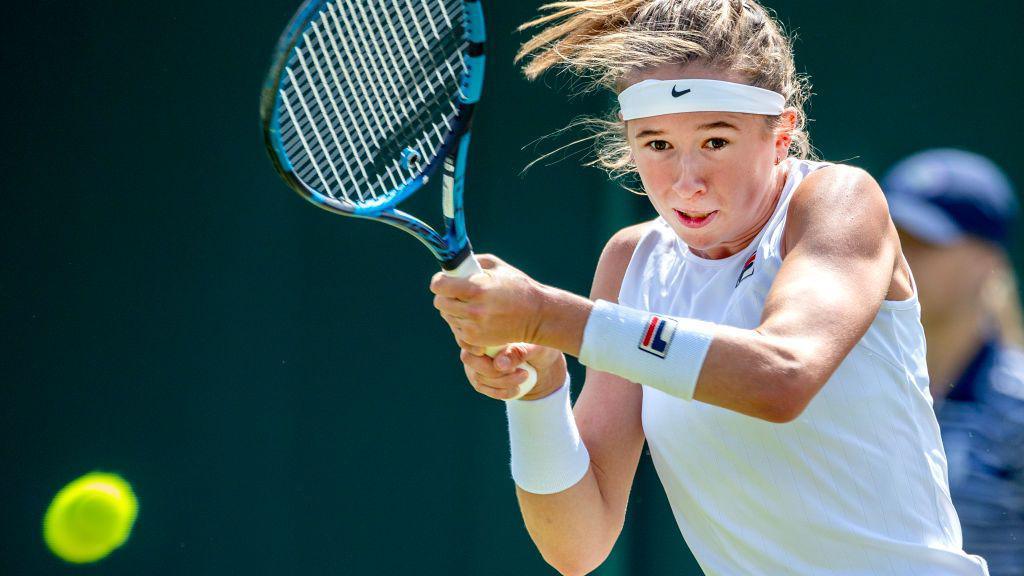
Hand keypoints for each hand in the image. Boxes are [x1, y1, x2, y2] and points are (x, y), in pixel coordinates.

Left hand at [430, 254, 545, 346]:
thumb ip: (472, 262)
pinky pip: (457, 330)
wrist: (537, 316)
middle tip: (456, 293)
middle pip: (440, 303)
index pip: (439, 286)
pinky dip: (461, 324)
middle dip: (445, 296)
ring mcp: (474, 327)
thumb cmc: (518, 287)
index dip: (440, 281)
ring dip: (453, 310)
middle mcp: (473, 310)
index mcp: (476, 289)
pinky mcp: (477, 340)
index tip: (445, 280)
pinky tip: (473, 318)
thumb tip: (453, 265)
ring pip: (447, 317)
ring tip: (468, 305)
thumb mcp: (497, 266)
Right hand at [460, 342, 566, 400]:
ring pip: (478, 377)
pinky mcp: (480, 380)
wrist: (541, 365)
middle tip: (517, 370)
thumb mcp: (535, 348)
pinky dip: (501, 392)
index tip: (486, 352)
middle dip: (492, 370)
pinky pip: (484, 389)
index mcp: (487, 329)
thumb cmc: (538, 347)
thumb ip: (518, 353)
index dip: (472, 345)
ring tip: (524, 375)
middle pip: (468, 359)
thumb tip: (498, 364)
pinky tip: (517, 389)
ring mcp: (475, 364)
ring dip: (502, 382)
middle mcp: (476, 345)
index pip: (468, 335)